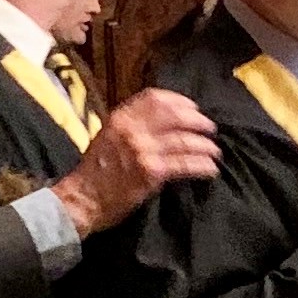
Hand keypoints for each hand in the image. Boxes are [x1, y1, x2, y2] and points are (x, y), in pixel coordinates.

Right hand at [49, 89, 219, 235]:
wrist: (83, 199)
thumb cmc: (95, 171)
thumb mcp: (109, 136)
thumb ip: (132, 125)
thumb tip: (163, 120)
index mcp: (121, 117)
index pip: (156, 98)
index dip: (180, 101)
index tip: (192, 108)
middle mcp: (132, 129)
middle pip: (175, 115)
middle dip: (198, 121)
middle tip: (209, 129)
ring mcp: (143, 150)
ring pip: (184, 141)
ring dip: (204, 146)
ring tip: (214, 151)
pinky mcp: (152, 172)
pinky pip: (185, 164)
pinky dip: (201, 165)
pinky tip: (210, 169)